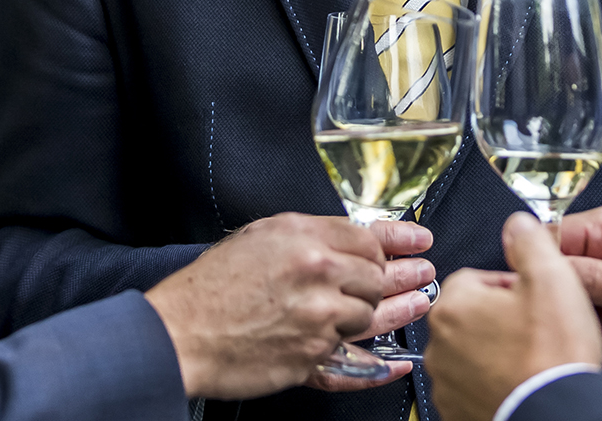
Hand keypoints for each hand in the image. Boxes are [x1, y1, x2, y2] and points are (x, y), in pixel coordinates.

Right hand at [145, 213, 410, 399]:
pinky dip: (382, 366)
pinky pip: (356, 362)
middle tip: (422, 276)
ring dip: (388, 315)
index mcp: (303, 237)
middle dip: (399, 279)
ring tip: (416, 304)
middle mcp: (316, 273)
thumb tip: (351, 239)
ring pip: (369, 316)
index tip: (419, 244)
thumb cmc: (211, 288)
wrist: (179, 334)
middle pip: (377, 277)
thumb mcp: (259, 238)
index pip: (368, 237)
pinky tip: (400, 362)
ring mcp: (317, 319)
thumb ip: (307, 235)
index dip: (397, 243)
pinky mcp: (311, 358)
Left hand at [425, 214, 601, 420]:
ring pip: (474, 352)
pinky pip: (475, 385)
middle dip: (504, 318)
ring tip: (534, 357)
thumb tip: (518, 225)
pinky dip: (496, 382)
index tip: (533, 298)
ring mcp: (448, 383)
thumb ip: (530, 240)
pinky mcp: (458, 411)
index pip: (476, 277)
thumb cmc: (552, 357)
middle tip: (538, 328)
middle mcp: (440, 346)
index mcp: (454, 306)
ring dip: (499, 351)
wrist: (557, 413)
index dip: (511, 285)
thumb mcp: (552, 277)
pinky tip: (523, 380)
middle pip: (473, 315)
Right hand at [556, 202, 601, 367]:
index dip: (541, 267)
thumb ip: (588, 275)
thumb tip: (541, 261)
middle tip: (592, 318)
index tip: (544, 295)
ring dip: (583, 317)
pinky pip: (586, 308)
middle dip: (569, 299)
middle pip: (557, 267)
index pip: (550, 235)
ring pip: (569, 292)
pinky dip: (595, 325)